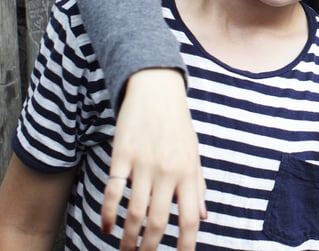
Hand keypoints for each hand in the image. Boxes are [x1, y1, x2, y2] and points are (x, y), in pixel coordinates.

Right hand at [102, 68, 205, 250]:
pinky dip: (108, 213)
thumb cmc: (178, 126)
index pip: (189, 217)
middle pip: (158, 220)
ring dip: (128, 237)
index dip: (186, 243)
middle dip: (149, 247)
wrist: (156, 91)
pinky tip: (107, 228)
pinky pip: (113, 191)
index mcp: (189, 172)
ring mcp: (143, 164)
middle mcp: (167, 171)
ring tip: (125, 250)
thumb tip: (203, 217)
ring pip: (134, 212)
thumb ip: (198, 186)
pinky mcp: (121, 155)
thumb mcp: (194, 154)